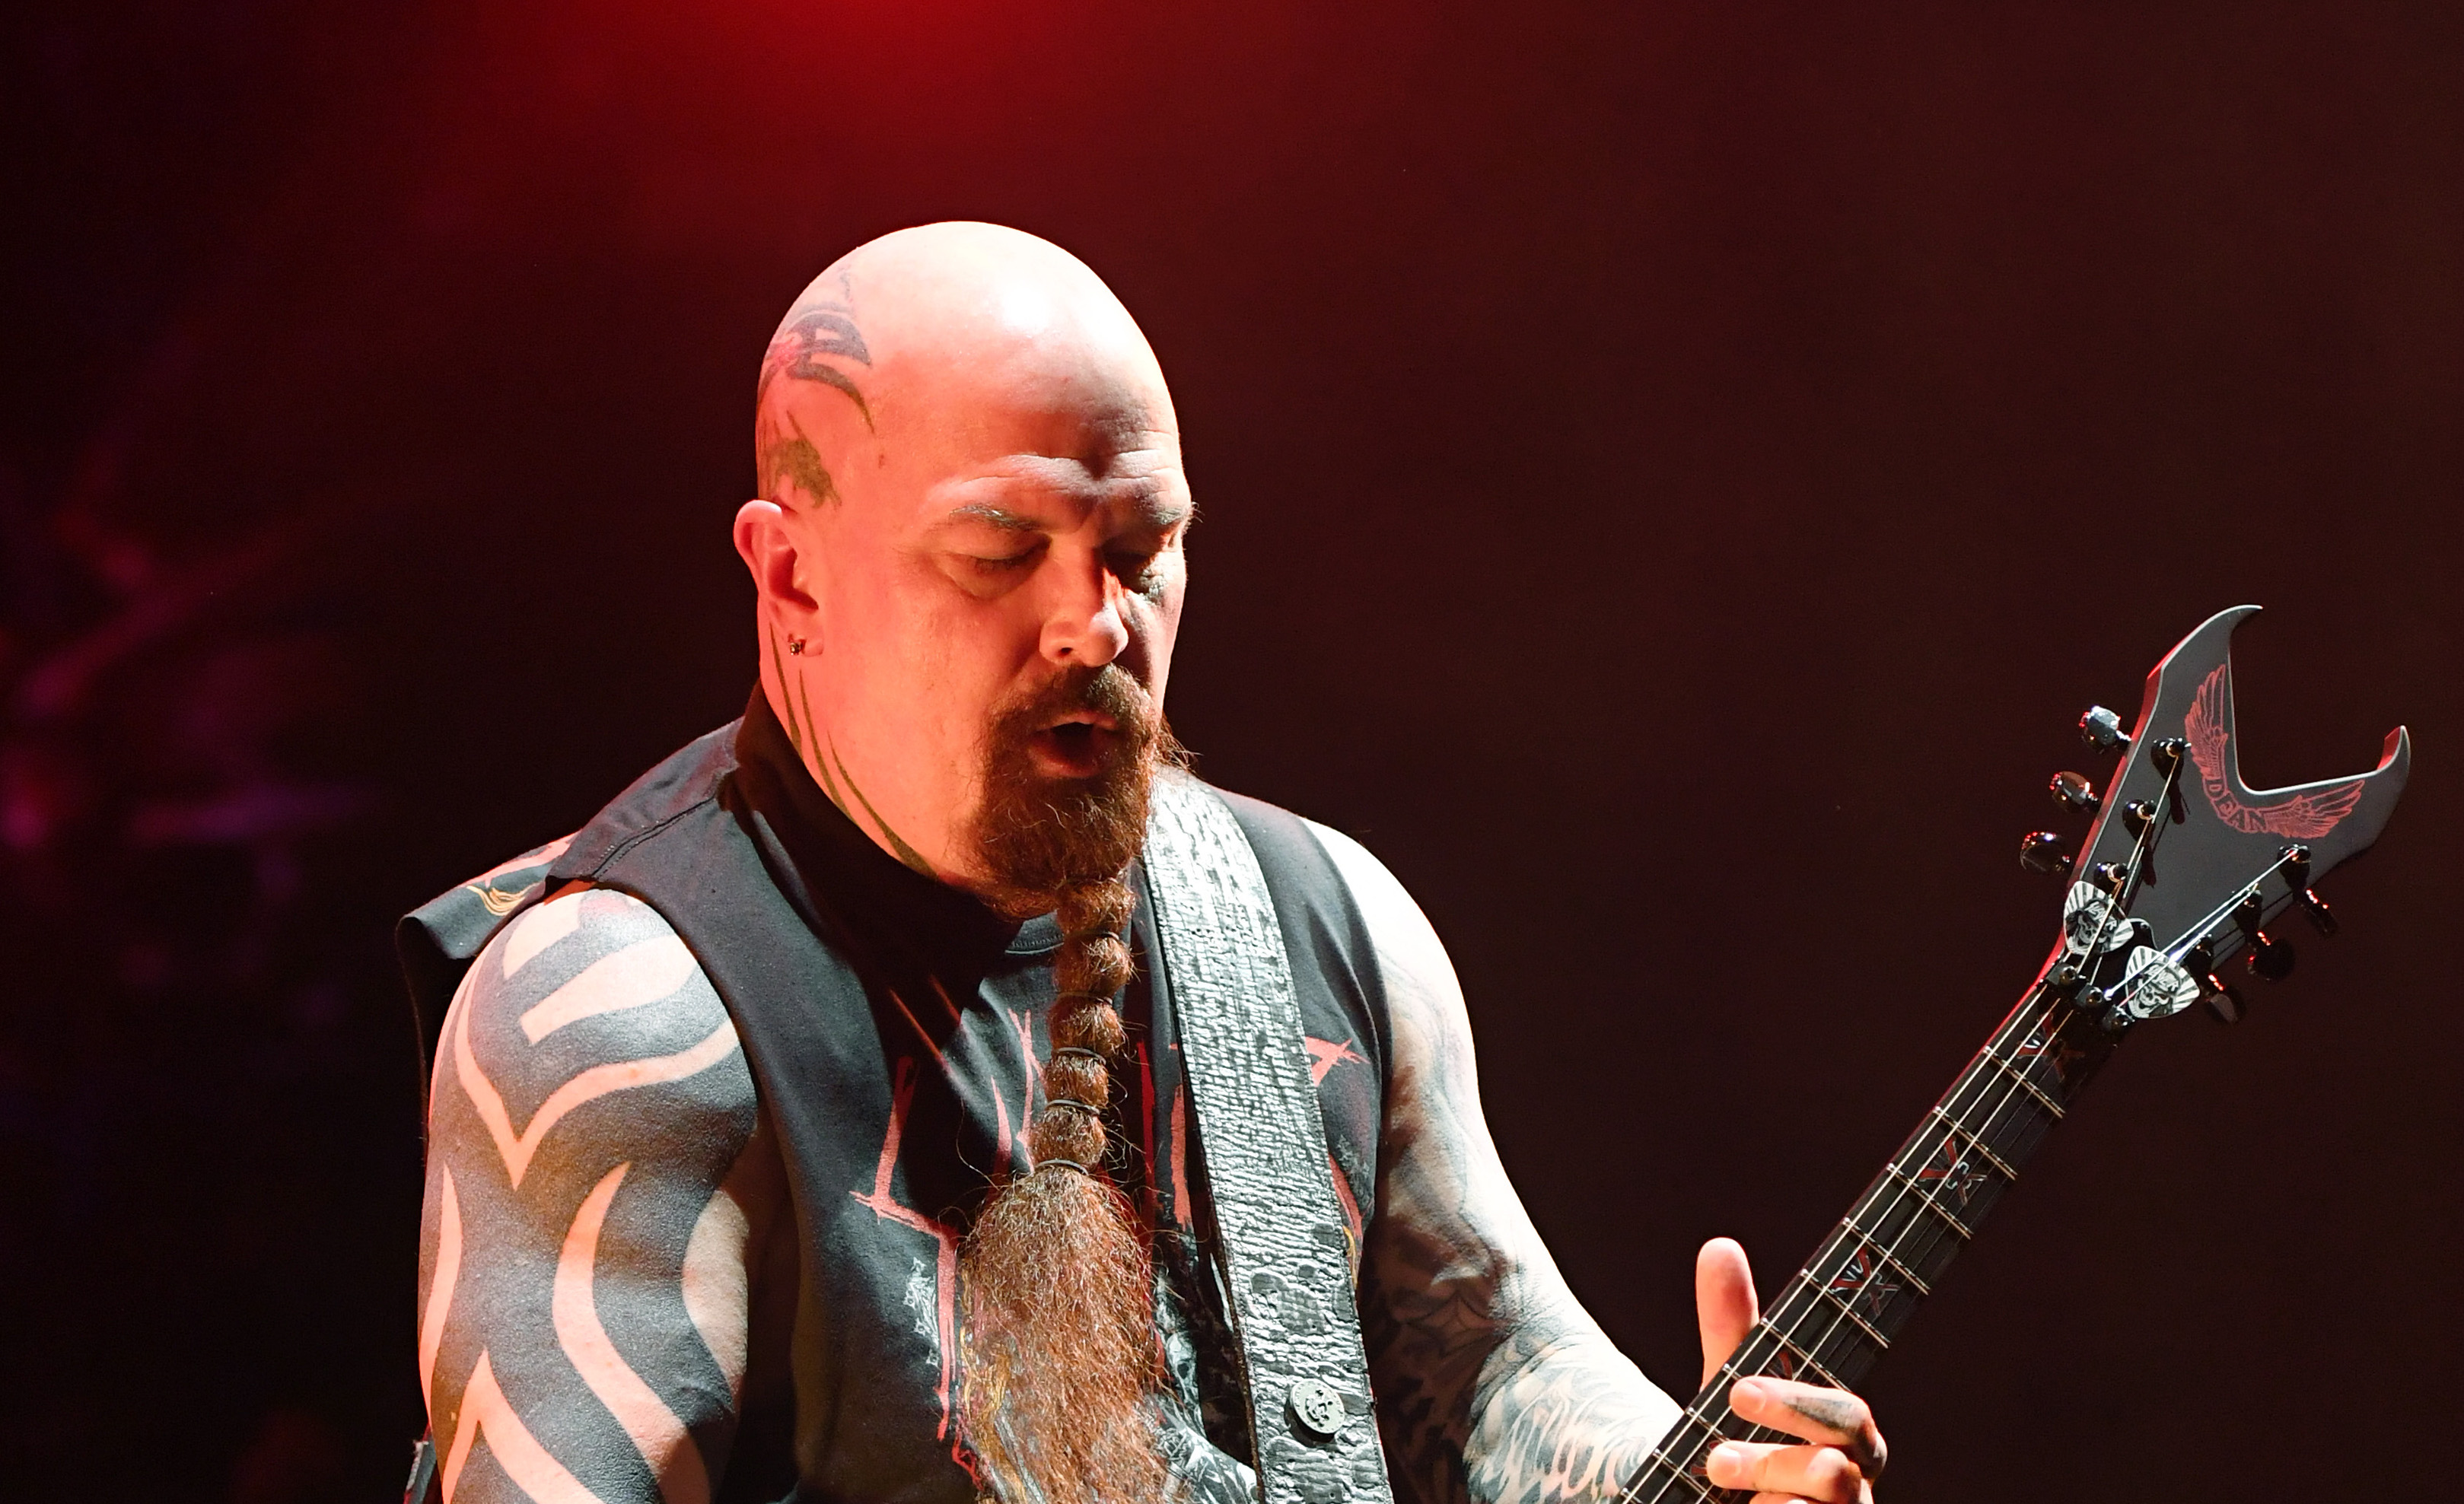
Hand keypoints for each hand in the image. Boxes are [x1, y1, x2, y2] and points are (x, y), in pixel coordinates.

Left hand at [1693, 1237, 1885, 1502]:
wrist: (1717, 1500)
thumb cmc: (1742, 1434)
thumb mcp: (1729, 1380)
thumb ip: (1730, 1321)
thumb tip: (1720, 1246)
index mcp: (1848, 1436)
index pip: (1846, 1414)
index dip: (1796, 1403)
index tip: (1736, 1392)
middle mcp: (1854, 1484)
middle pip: (1836, 1473)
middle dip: (1772, 1461)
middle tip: (1714, 1457)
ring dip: (1762, 1498)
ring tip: (1714, 1484)